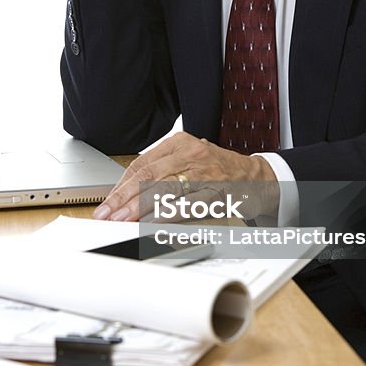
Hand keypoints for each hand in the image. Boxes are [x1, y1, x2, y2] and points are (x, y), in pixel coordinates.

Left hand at [93, 132, 278, 223]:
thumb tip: (128, 194)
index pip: (142, 164)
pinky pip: (187, 204)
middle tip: (108, 215)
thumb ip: (163, 171)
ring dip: (139, 208)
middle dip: (124, 198)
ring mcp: (205, 172)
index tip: (108, 204)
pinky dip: (167, 214)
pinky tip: (152, 222)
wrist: (257, 176)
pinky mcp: (217, 191)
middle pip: (149, 176)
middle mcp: (191, 153)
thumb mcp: (189, 160)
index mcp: (179, 143)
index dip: (121, 186)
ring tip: (123, 221)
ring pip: (164, 190)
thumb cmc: (220, 170)